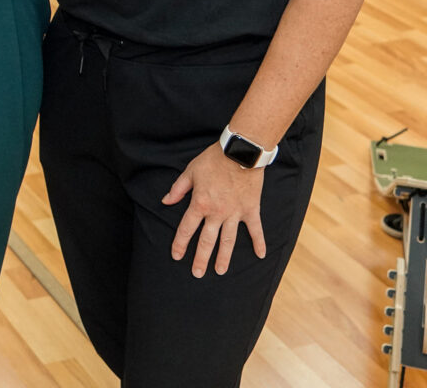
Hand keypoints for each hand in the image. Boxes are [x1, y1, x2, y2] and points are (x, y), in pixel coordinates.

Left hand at [162, 142, 266, 277]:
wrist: (240, 152)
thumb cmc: (213, 160)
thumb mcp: (190, 171)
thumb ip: (178, 189)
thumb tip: (165, 201)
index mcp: (200, 204)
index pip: (187, 228)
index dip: (180, 243)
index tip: (176, 256)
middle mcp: (217, 213)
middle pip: (207, 241)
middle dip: (201, 258)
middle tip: (197, 273)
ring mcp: (235, 213)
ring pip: (228, 241)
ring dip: (224, 257)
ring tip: (220, 271)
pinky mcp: (250, 210)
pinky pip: (255, 229)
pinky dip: (259, 242)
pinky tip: (261, 255)